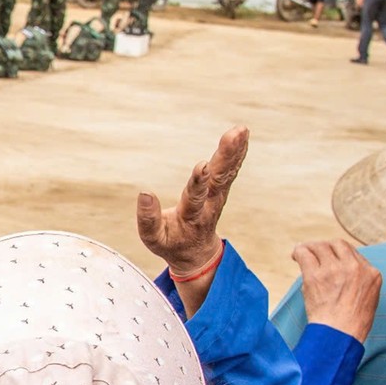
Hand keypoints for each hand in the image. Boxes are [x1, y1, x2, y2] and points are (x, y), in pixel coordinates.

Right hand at [136, 126, 248, 279]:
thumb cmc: (171, 243)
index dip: (198, 182)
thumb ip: (148, 219)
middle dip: (225, 156)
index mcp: (191, 217)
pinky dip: (237, 153)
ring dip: (235, 151)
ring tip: (240, 130)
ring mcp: (218, 197)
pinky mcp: (221, 191)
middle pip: (219, 179)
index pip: (195, 197)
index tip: (203, 165)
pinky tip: (241, 136)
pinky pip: (231, 170)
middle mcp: (209, 205)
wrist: (196, 254)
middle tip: (233, 135)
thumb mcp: (153, 240)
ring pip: (228, 173)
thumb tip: (144, 193)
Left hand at [292, 240, 382, 341]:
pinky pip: (304, 253)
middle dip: (326, 247)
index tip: (330, 260)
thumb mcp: (368, 299)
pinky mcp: (316, 275)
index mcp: (371, 273)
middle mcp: (355, 267)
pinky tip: (295, 256)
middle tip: (315, 253)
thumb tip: (339, 271)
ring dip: (310, 248)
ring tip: (302, 253)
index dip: (339, 255)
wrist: (340, 335)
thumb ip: (359, 282)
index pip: (353, 253)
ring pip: (321, 246)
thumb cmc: (351, 324)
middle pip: (338, 244)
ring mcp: (335, 269)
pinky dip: (299, 251)